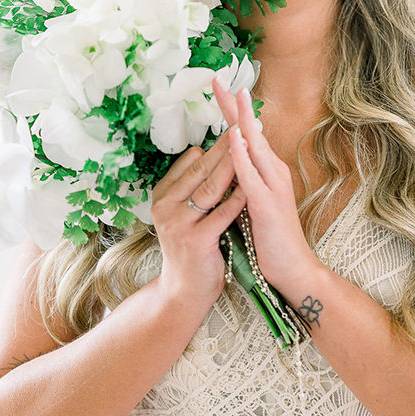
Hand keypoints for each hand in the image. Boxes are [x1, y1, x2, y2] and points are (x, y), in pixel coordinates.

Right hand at [150, 131, 246, 304]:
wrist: (185, 290)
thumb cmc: (192, 246)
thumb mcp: (185, 212)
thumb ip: (194, 186)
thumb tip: (214, 151)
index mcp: (162, 195)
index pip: (189, 162)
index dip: (215, 145)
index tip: (235, 127)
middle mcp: (165, 207)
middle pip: (201, 170)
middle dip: (225, 146)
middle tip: (244, 125)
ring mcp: (178, 224)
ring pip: (210, 188)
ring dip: (232, 165)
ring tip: (250, 147)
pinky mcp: (195, 241)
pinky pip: (221, 214)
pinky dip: (238, 199)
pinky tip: (251, 186)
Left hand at [212, 77, 322, 295]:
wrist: (292, 269)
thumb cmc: (269, 239)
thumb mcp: (250, 203)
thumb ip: (240, 182)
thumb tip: (222, 164)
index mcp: (267, 171)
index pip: (247, 134)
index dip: (232, 110)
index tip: (218, 86)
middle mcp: (273, 171)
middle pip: (251, 131)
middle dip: (235, 104)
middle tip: (219, 78)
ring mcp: (272, 186)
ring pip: (255, 146)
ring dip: (242, 119)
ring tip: (232, 94)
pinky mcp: (268, 204)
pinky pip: (251, 176)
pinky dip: (242, 155)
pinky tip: (234, 139)